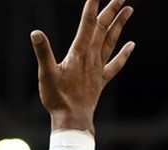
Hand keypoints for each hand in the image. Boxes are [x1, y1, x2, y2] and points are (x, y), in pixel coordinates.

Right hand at [31, 0, 134, 132]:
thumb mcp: (46, 74)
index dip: (92, 6)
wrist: (73, 120)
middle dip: (112, 10)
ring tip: (129, 10)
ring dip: (120, 25)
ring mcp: (98, 68)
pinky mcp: (101, 80)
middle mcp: (92, 57)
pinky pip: (115, 64)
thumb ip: (43, 52)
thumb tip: (36, 33)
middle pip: (103, 28)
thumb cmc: (58, 98)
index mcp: (79, 53)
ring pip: (112, 41)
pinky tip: (131, 45)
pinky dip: (124, 54)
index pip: (87, 23)